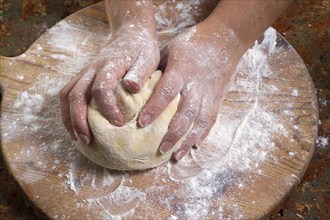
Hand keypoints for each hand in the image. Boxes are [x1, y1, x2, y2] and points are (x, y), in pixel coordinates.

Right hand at [60, 24, 159, 143]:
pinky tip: (76, 126)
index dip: (107, 108)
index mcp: (110, 65)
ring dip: (70, 118)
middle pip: (76, 95)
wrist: (131, 34)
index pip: (101, 88)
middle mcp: (92, 69)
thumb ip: (140, 73)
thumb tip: (131, 88)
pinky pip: (68, 93)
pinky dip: (68, 111)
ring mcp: (85, 72)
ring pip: (68, 95)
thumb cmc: (142, 50)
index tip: (118, 124)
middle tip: (88, 140)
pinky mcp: (83, 76)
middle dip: (79, 120)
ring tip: (79, 138)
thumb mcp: (148, 59)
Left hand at [138, 22, 244, 160]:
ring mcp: (210, 93)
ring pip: (200, 120)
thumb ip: (157, 68)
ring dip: (188, 139)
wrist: (225, 39)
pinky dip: (204, 133)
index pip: (167, 91)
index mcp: (182, 70)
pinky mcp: (218, 98)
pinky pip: (212, 118)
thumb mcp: (170, 49)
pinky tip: (195, 145)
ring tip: (177, 155)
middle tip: (161, 150)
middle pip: (185, 113)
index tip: (141, 123)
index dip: (154, 108)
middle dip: (173, 133)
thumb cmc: (193, 43)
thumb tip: (138, 86)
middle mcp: (197, 84)